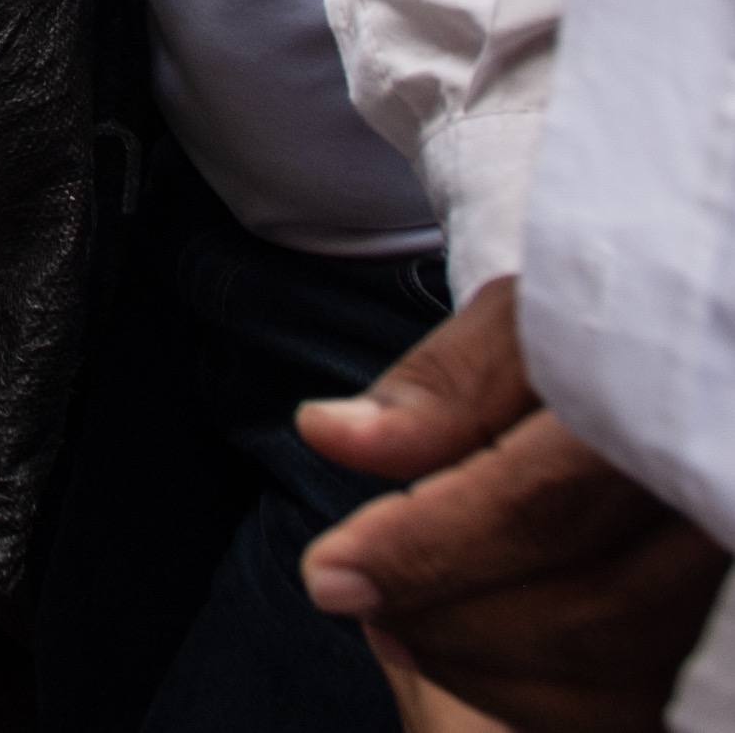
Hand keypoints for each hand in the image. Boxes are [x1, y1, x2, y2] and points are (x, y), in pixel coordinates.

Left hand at [300, 280, 726, 731]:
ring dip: (480, 665)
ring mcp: (733, 596)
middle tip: (346, 592)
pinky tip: (462, 650)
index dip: (427, 549)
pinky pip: (637, 707)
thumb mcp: (534, 327)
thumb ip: (446, 385)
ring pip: (621, 678)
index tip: (328, 574)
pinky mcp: (721, 646)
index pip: (545, 505)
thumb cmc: (613, 343)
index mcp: (675, 419)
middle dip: (446, 617)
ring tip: (391, 617)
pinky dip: (535, 696)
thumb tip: (328, 433)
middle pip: (591, 613)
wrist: (700, 379)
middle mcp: (724, 519)